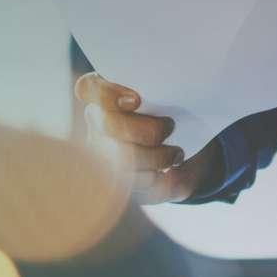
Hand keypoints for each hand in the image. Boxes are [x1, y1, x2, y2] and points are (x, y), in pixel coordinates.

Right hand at [73, 72, 222, 203]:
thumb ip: (167, 92)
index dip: (107, 95)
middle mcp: (97, 123)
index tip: (136, 100)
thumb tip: (170, 111)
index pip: (87, 89)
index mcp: (105, 93)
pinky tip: (170, 174)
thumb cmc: (176, 109)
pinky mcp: (117, 184)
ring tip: (176, 154)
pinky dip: (159, 182)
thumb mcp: (175, 94)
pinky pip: (134, 187)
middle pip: (109, 127)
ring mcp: (101, 155)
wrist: (189, 146)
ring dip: (156, 158)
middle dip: (147, 130)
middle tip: (170, 126)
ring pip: (120, 160)